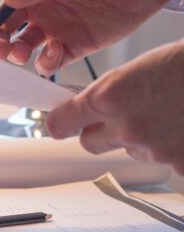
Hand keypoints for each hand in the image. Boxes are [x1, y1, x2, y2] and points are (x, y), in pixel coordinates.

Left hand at [46, 40, 183, 173]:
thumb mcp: (140, 67)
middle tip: (126, 114)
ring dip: (146, 136)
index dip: (61, 123)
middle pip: (91, 143)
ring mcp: (154, 149)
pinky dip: (176, 148)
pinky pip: (167, 160)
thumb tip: (89, 109)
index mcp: (109, 97)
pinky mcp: (180, 164)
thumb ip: (110, 93)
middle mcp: (126, 127)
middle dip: (101, 131)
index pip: (60, 123)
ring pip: (132, 149)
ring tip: (173, 111)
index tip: (60, 123)